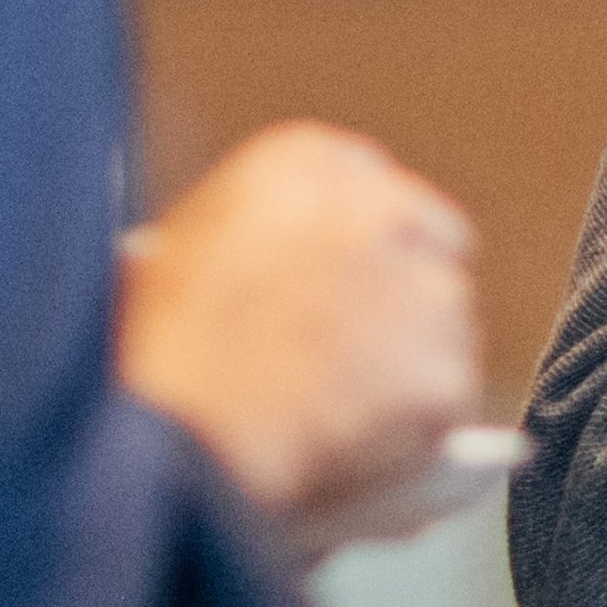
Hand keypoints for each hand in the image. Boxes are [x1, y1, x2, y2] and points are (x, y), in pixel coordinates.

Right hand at [119, 121, 480, 527]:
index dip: (367, 253)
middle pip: (433, 251)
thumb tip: (284, 262)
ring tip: (331, 407)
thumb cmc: (157, 357)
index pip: (382, 194)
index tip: (345, 291)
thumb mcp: (183, 246)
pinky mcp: (445, 371)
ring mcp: (425, 290)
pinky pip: (448, 404)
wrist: (172, 443)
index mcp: (312, 163)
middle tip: (349, 354)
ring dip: (410, 366)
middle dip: (403, 300)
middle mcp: (382, 208)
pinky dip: (417, 431)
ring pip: (449, 329)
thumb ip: (260, 235)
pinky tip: (352, 442)